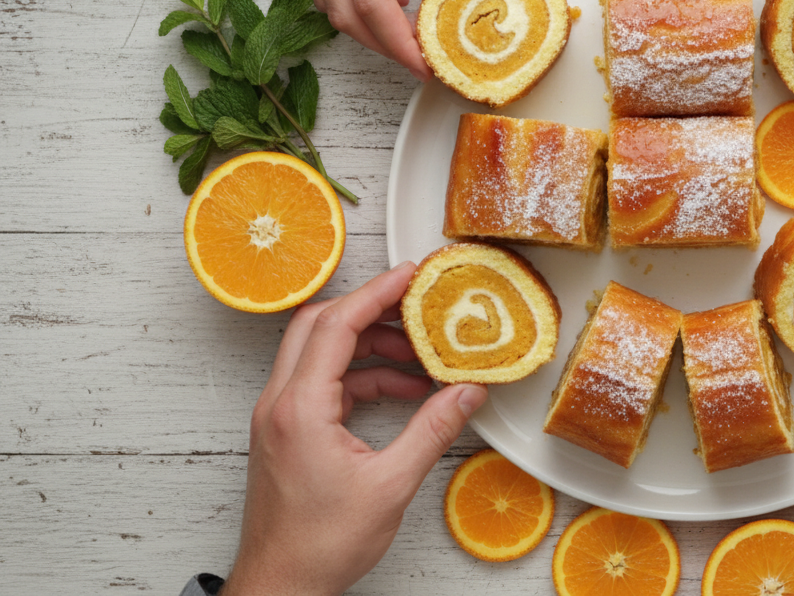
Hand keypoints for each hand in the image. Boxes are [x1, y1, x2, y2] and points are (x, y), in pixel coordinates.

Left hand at [221, 263, 486, 595]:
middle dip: (371, 311)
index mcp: (300, 409)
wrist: (281, 585)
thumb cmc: (319, 544)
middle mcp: (279, 404)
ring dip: (369, 348)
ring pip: (320, 354)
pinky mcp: (285, 432)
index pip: (336, 326)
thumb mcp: (390, 485)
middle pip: (320, 327)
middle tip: (414, 305)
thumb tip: (466, 394)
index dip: (377, 293)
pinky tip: (400, 393)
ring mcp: (278, 418)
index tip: (410, 276)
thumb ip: (431, 431)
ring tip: (419, 360)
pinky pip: (322, 384)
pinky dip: (360, 378)